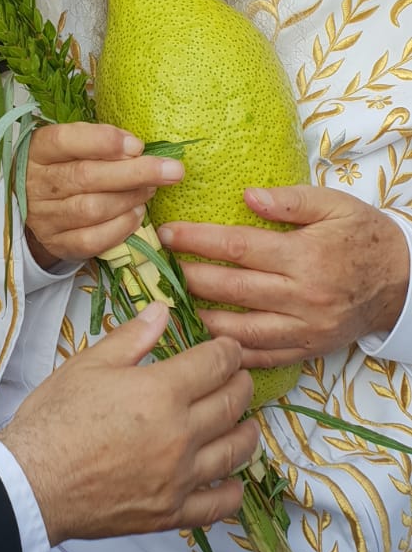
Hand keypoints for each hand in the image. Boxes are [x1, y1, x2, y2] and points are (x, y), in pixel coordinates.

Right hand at [0, 303, 257, 543]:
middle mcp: (181, 434)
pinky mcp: (171, 512)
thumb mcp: (88, 365)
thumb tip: (162, 310)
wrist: (32, 482)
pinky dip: (232, 491)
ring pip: (235, 452)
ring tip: (245, 424)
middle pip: (233, 403)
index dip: (228, 351)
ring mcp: (180, 477)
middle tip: (238, 377)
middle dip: (241, 384)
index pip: (216, 364)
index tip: (229, 347)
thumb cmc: (54, 419)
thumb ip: (132, 337)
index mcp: (163, 391)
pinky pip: (218, 505)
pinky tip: (232, 481)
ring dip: (247, 432)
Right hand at [24, 122, 183, 268]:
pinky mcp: (57, 243)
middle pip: (85, 177)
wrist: (35, 205)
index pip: (65, 141)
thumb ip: (99, 142)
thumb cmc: (63, 166)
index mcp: (38, 150)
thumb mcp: (72, 145)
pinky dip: (120, 227)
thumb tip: (136, 148)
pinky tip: (136, 214)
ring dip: (130, 199)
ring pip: (92, 209)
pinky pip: (91, 240)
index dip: (103, 141)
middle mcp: (36, 184)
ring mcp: (44, 217)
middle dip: (134, 172)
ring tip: (151, 190)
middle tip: (171, 170)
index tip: (137, 145)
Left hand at [158, 184, 409, 366]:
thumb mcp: (335, 204)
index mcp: (306, 256)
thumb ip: (291, 201)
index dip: (198, 240)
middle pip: (232, 289)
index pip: (238, 247)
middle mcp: (303, 296)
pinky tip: (207, 336)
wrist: (403, 282)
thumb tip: (247, 196)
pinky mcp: (307, 349)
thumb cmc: (364, 236)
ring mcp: (304, 328)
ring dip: (202, 317)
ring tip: (177, 301)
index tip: (168, 233)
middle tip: (163, 266)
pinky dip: (231, 349)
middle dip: (191, 277)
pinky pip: (262, 355)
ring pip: (241, 329)